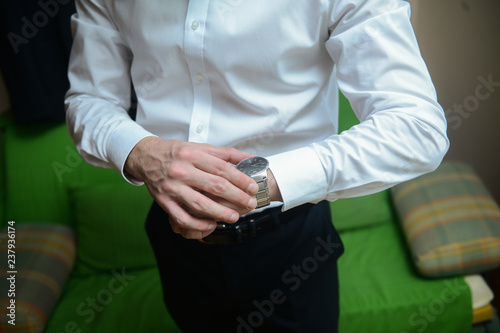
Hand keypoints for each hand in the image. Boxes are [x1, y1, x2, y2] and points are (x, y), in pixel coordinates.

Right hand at [124, 137, 258, 238]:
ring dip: (220, 213)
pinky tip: (211, 224)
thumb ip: (226, 153)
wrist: (146, 157)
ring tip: (234, 217)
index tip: (253, 187)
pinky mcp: (164, 202)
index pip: (221, 168)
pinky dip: (198, 223)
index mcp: (192, 155)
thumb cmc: (176, 153)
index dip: (240, 179)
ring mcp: (172, 187)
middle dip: (236, 197)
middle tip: (250, 203)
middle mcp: (181, 171)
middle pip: (214, 186)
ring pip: (200, 204)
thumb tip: (250, 158)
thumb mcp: (200, 147)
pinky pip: (182, 217)